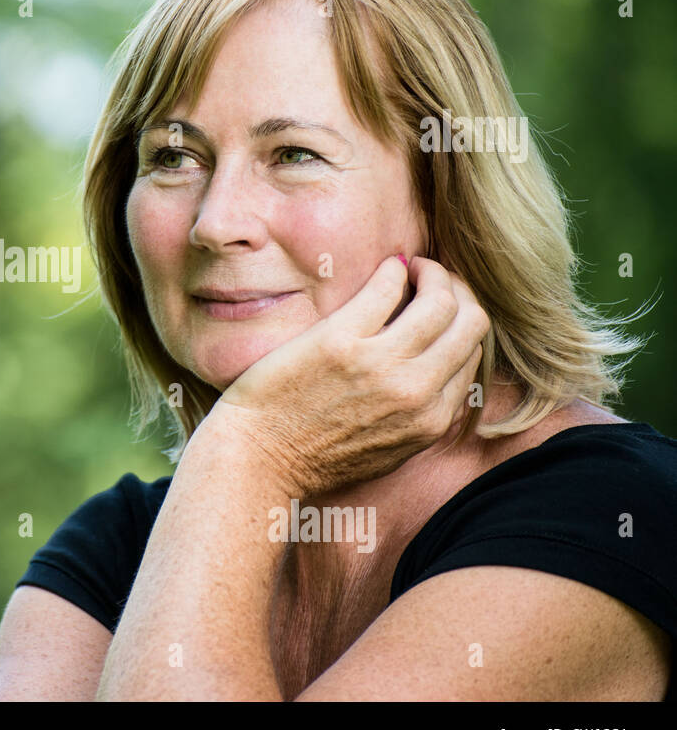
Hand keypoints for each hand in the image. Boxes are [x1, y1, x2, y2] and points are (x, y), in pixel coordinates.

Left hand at [208, 255, 489, 498]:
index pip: (471, 353)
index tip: (438, 308)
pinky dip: (393, 270)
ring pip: (440, 299)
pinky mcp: (340, 341)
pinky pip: (386, 286)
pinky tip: (385, 269)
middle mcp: (415, 392)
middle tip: (432, 279)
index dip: (459, 323)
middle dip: (458, 290)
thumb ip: (419, 417)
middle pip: (471, 321)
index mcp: (430, 420)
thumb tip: (436, 375)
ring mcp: (379, 365)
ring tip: (411, 269)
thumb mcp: (387, 450)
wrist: (257, 460)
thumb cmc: (311, 455)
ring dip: (432, 272)